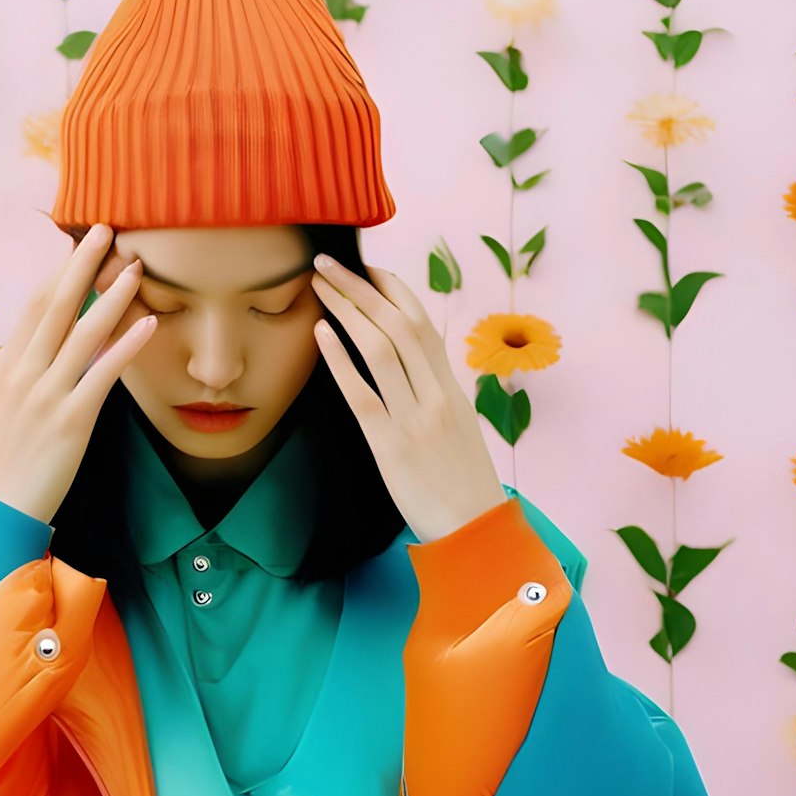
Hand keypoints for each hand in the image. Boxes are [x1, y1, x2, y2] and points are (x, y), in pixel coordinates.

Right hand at [0, 225, 154, 526]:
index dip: (59, 270)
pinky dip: (126, 345)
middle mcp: (23, 372)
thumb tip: (24, 341)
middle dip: (82, 263)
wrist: (1, 508)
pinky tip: (149, 324)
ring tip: (136, 268)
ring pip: (82, 332)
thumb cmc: (5, 457)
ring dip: (112, 296)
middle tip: (107, 229)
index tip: (81, 242)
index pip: (35, 304)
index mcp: (7, 364)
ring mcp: (45, 395)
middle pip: (56, 304)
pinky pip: (102, 374)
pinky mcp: (71, 421)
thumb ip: (12, 368)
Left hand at [310, 255, 505, 543]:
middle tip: (327, 260)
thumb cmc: (464, 488)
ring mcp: (414, 419)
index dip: (395, 291)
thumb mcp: (459, 432)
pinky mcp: (392, 446)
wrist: (477, 535)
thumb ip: (436, 399)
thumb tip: (414, 374)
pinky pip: (363, 394)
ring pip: (380, 349)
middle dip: (361, 286)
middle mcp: (435, 396)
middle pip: (398, 324)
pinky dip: (340, 360)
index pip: (423, 325)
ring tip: (317, 284)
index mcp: (452, 390)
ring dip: (347, 310)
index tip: (368, 267)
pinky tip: (319, 334)